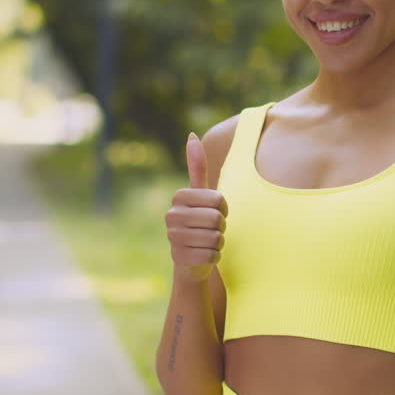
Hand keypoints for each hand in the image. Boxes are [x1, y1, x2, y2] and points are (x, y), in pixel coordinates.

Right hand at [165, 132, 227, 282]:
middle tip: (212, 229)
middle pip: (216, 218)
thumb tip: (191, 135)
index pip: (218, 199)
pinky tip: (204, 256)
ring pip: (216, 237)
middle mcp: (171, 216)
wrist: (190, 259)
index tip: (215, 212)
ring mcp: (173, 238)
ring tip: (208, 242)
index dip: (223, 207)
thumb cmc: (200, 222)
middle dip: (221, 226)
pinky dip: (215, 257)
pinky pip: (213, 255)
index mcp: (178, 198)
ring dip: (219, 242)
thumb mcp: (200, 195)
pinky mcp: (180, 259)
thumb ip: (197, 167)